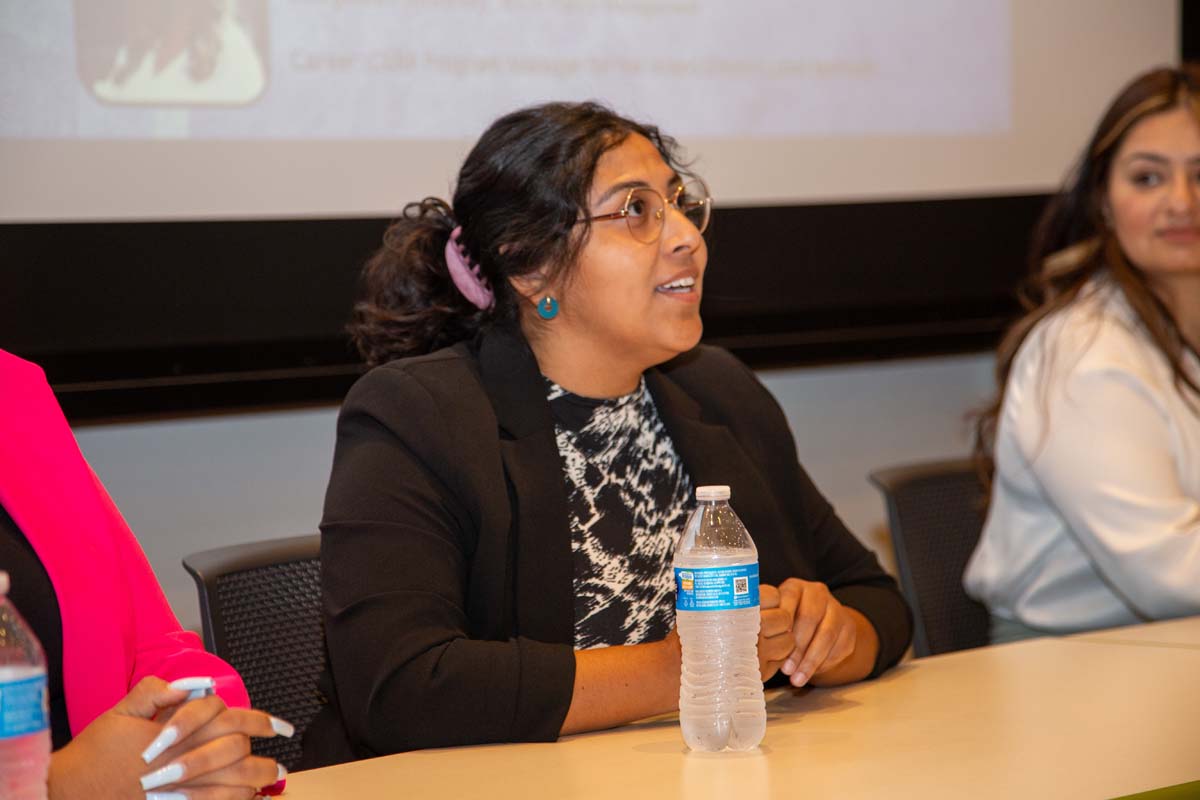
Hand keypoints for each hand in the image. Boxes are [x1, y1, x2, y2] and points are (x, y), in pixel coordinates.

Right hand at [48, 676, 289, 799]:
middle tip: (281, 762)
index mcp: (174, 731)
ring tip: (271, 782)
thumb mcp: (120, 711)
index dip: (261, 721)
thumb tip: (194, 685)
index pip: (228, 719)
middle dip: (264, 758)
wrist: (66, 791)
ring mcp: (177, 789)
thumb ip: (156, 693)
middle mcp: (181, 759)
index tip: (281, 727)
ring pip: (229, 786)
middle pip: (236, 754)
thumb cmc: (94, 752)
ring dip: (255, 783)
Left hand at [758, 578, 857, 686]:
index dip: (782, 625)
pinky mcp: (849, 626)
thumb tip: (752, 643)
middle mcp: (817, 592)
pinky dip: (824, 663)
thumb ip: (767, 624)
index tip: (773, 646)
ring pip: (826, 635)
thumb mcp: (774, 618)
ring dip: (811, 660)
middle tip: (786, 670)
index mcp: (794, 587)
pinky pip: (839, 646)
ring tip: (797, 679)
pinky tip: (811, 674)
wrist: (818, 623)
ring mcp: (836, 608)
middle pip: (810, 618)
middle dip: (797, 647)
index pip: (788, 600)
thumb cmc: (785, 623)